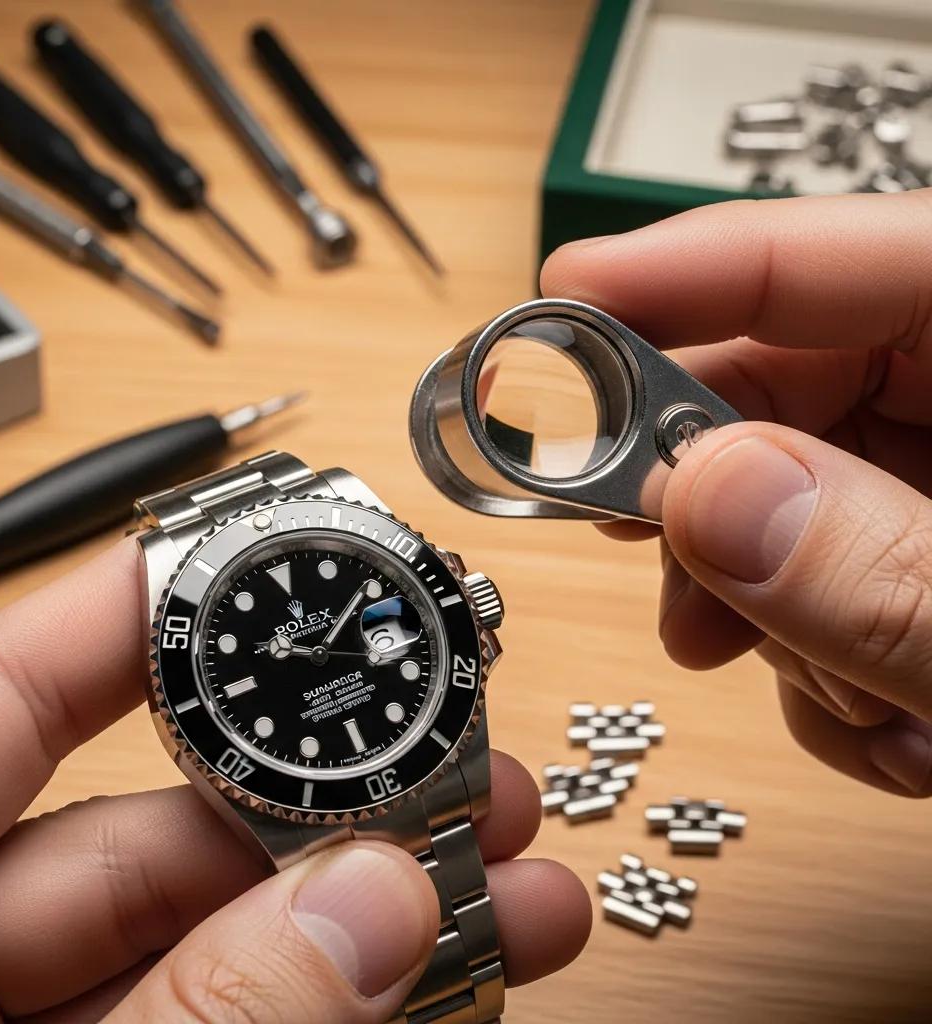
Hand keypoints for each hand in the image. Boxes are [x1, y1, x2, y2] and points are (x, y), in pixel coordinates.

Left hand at [0, 539, 589, 1022]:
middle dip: (328, 790)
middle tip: (458, 762)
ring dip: (364, 904)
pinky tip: (443, 967)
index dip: (146, 601)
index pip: (4, 684)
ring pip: (209, 927)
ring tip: (507, 870)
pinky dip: (329, 997)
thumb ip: (205, 1019)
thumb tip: (371, 908)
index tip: (278, 552)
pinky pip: (217, 1011)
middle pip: (149, 817)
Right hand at [542, 190, 931, 797]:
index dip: (696, 265)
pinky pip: (838, 575)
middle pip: (805, 379)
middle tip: (629, 533)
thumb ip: (897, 580)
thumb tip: (708, 497)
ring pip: (801, 497)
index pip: (864, 252)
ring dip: (773, 606)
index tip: (564, 296)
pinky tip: (882, 725)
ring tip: (815, 692)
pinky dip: (827, 663)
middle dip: (710, 479)